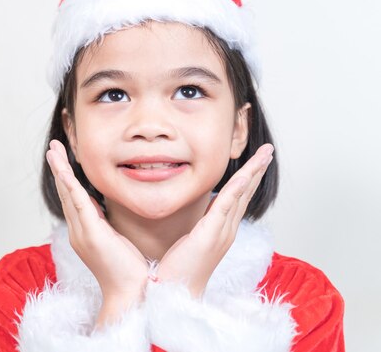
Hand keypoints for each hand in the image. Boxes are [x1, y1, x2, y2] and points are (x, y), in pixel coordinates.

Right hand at [46, 140, 148, 324]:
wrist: (131, 293)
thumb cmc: (129, 271)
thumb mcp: (116, 241)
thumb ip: (107, 225)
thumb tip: (104, 212)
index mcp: (85, 232)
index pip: (73, 199)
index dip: (68, 179)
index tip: (65, 160)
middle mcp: (78, 231)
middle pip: (65, 193)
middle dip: (58, 169)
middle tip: (53, 148)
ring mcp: (82, 232)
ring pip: (67, 194)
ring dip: (60, 170)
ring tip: (53, 150)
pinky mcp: (91, 234)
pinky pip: (77, 203)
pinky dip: (69, 184)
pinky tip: (64, 169)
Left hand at [156, 144, 274, 297]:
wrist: (175, 295)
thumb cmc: (178, 270)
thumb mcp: (190, 242)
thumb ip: (197, 227)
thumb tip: (194, 216)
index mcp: (221, 230)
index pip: (237, 198)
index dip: (247, 178)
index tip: (255, 161)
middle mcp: (226, 230)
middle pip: (245, 194)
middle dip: (257, 170)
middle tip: (268, 150)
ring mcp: (221, 233)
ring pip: (240, 196)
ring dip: (253, 173)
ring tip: (264, 154)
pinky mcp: (209, 235)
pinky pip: (225, 207)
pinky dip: (236, 190)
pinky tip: (244, 175)